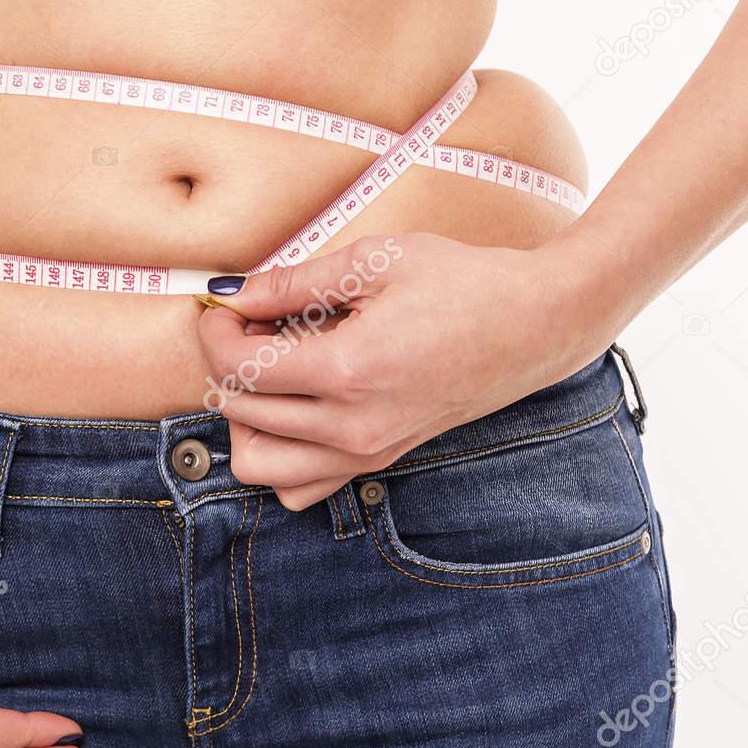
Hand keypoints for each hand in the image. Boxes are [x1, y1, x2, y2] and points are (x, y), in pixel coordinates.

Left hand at [197, 232, 612, 509]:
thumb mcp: (376, 261)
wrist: (533, 324)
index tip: (225, 308)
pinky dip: (279, 455)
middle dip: (228, 365)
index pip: (238, 370)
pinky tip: (296, 408)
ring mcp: (365, 452)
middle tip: (255, 326)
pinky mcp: (378, 461)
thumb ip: (294, 282)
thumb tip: (235, 294)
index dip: (215, 333)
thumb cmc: (462, 283)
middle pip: (241, 413)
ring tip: (271, 373)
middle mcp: (351, 425)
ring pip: (258, 465)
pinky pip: (300, 487)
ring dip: (246, 419)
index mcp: (347, 371)